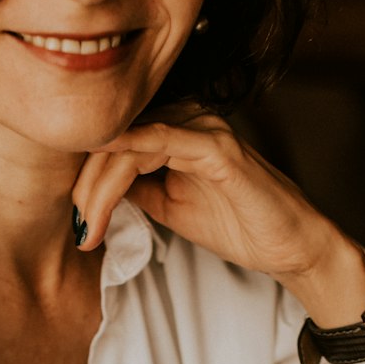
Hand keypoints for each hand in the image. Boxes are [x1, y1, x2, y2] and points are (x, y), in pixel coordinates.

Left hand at [71, 109, 364, 325]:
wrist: (289, 246)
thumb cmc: (239, 225)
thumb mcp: (170, 207)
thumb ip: (136, 189)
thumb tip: (93, 188)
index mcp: (177, 128)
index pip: (117, 143)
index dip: (86, 179)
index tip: (75, 221)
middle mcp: (189, 117)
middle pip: (117, 140)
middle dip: (87, 187)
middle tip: (76, 228)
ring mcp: (203, 128)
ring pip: (130, 144)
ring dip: (100, 187)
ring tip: (88, 225)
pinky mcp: (217, 147)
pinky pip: (158, 145)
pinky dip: (124, 169)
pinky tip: (104, 195)